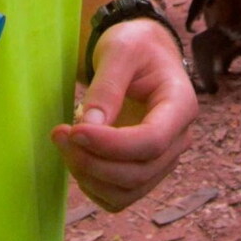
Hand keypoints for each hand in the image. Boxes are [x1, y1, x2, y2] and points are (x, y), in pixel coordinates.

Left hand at [51, 18, 197, 211]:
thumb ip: (107, 87)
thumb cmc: (135, 44)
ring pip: (127, 190)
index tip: (74, 131)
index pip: (152, 141)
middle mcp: (178, 138)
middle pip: (139, 172)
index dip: (112, 145)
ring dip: (89, 176)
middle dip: (93, 161)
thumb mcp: (120, 50)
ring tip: (64, 142)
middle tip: (59, 133)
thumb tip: (88, 127)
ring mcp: (162, 159)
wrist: (142, 50)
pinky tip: (76, 155)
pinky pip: (119, 196)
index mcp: (181, 105)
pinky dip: (93, 185)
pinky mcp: (143, 169)